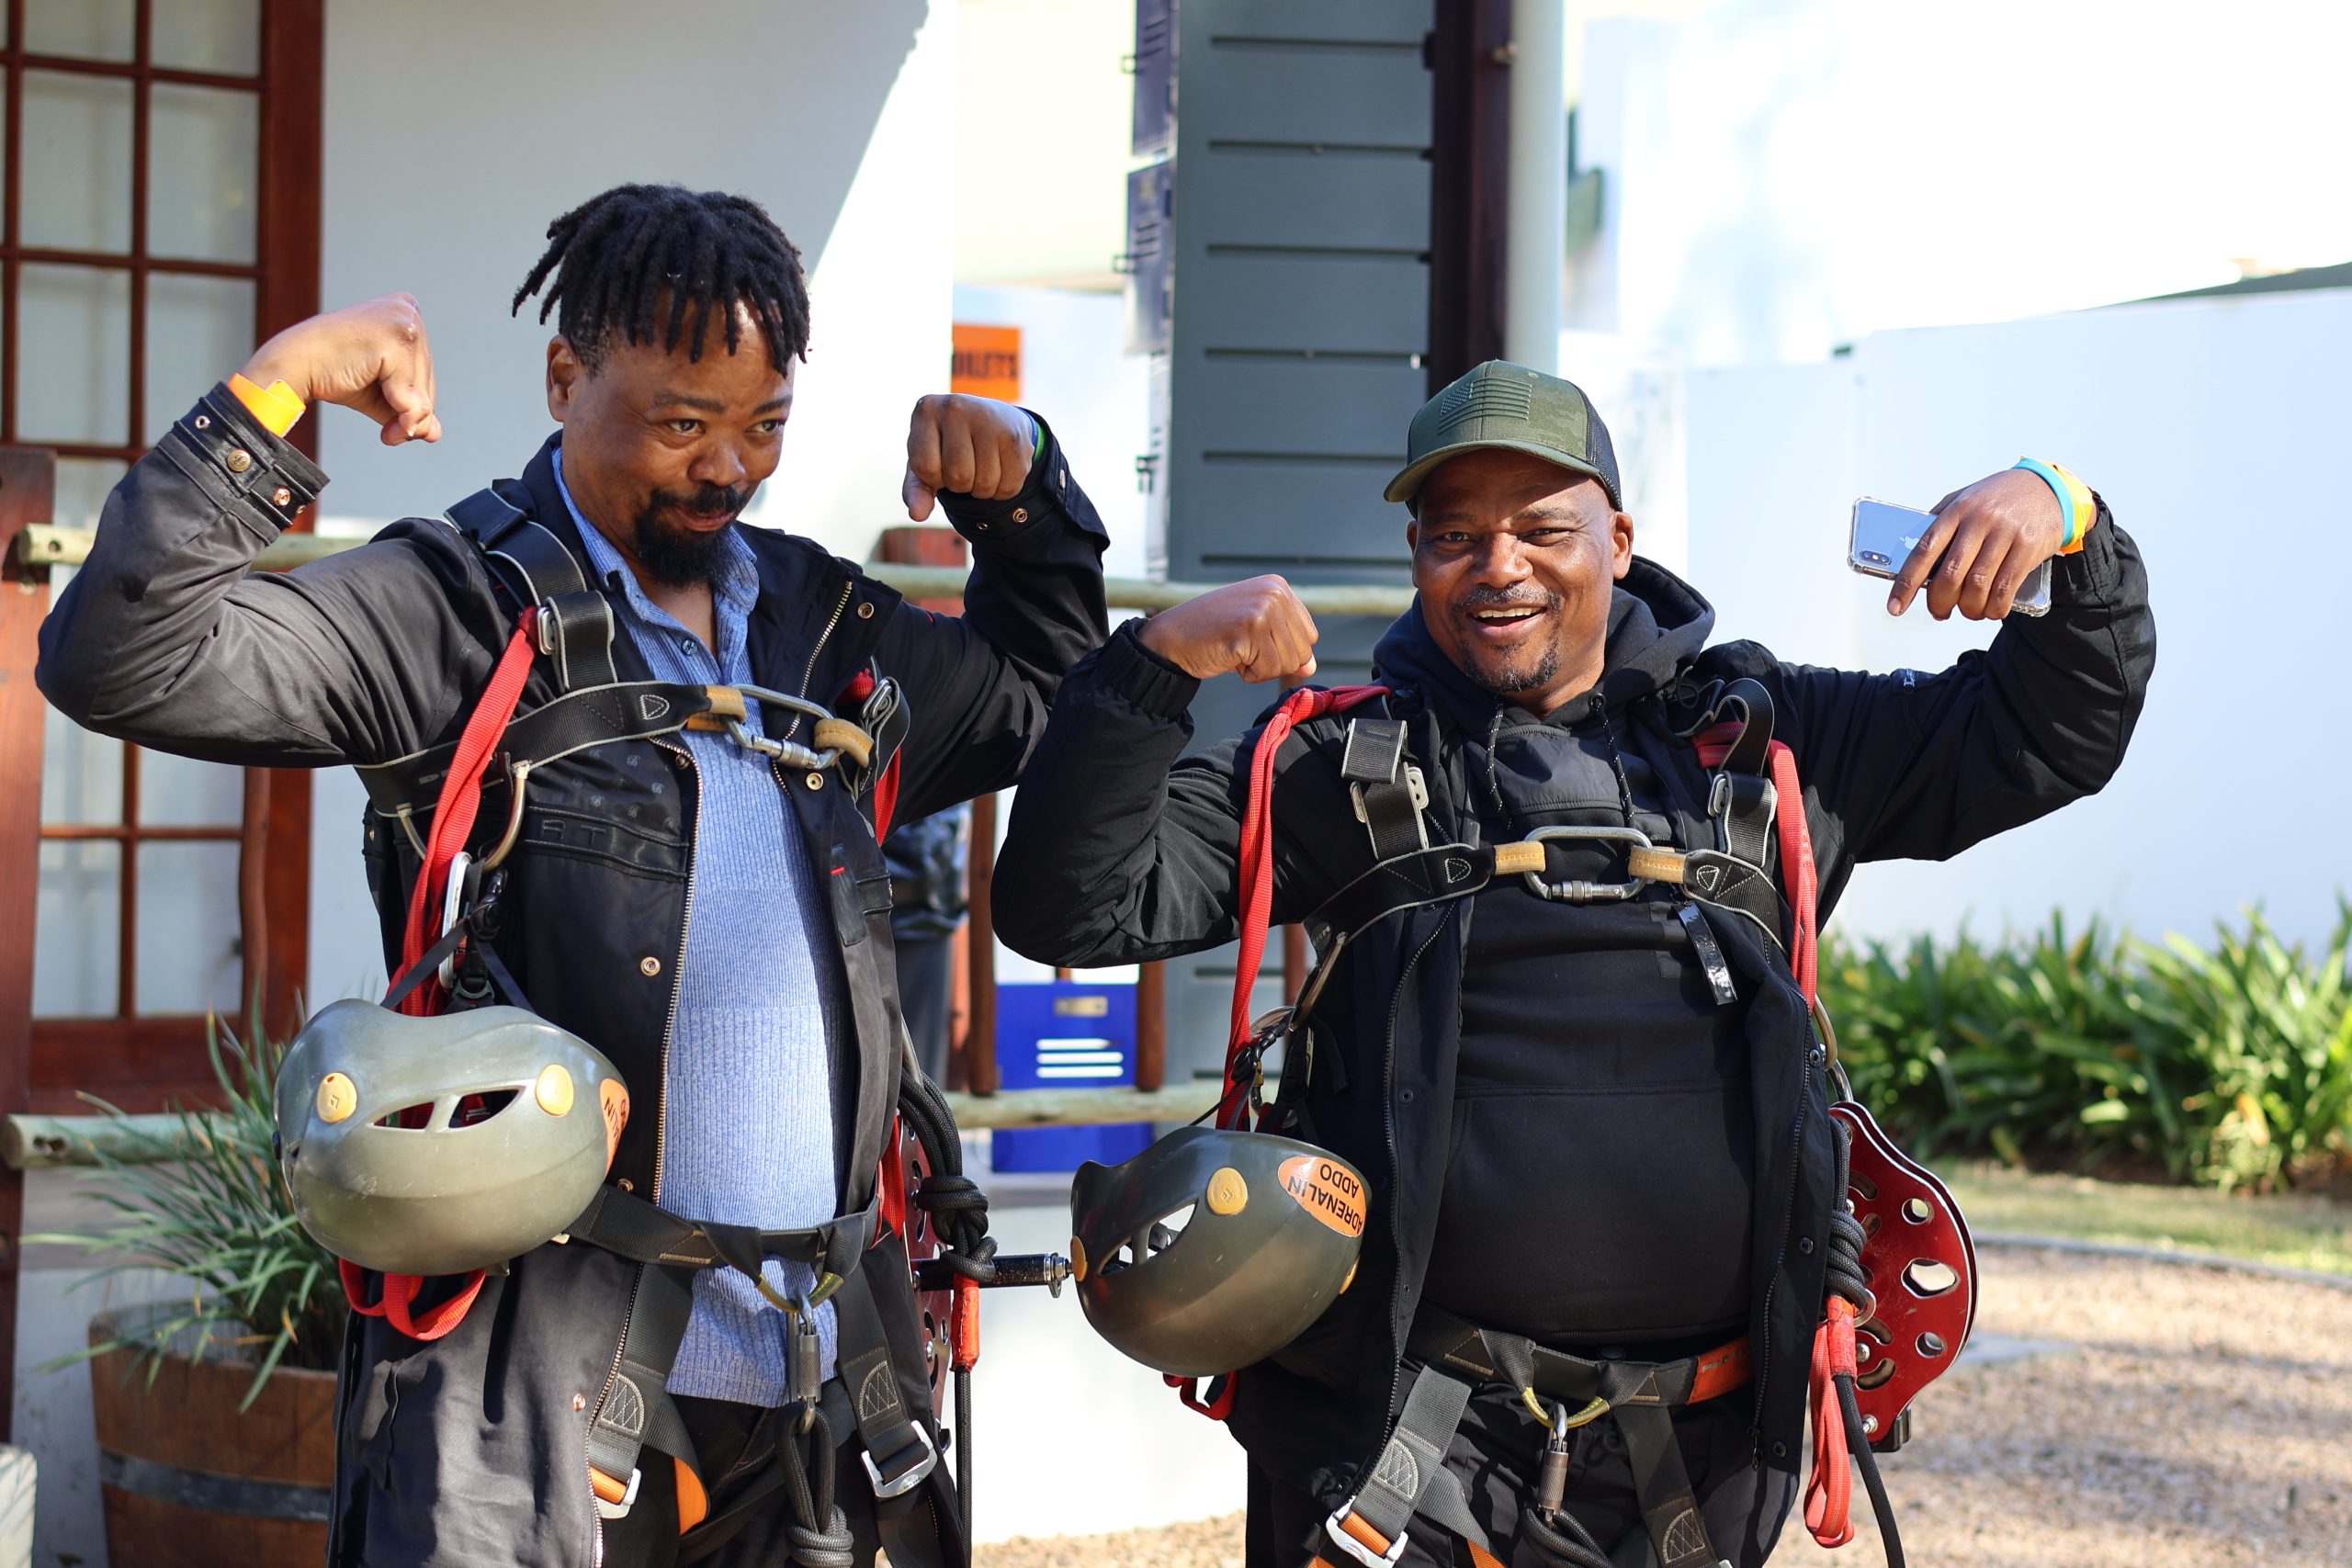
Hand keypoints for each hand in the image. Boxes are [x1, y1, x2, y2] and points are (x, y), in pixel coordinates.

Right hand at [240, 293, 438, 445]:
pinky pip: (411, 396)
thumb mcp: (381, 392)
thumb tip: (434, 433)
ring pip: (423, 393)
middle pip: (428, 382)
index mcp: (406, 312)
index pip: (426, 372)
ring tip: (376, 410)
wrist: (293, 365)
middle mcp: (407, 309)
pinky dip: (398, 414)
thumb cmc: (332, 371)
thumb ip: (410, 408)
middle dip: (407, 411)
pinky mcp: (394, 341)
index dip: (409, 399)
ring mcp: (402, 321)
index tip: (387, 403)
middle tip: (387, 424)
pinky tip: (378, 411)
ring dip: (403, 417)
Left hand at [902, 394, 1032, 520]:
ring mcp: (989, 419)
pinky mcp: (1016, 436)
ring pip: (985, 484)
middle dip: (960, 484)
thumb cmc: (949, 445)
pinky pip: (1008, 486)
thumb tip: (917, 515)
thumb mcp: (926, 462)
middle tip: (965, 465)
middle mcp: (957, 406)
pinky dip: (1003, 490)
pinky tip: (1000, 469)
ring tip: (982, 466)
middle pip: (958, 476)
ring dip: (982, 489)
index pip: (925, 468)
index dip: (934, 477)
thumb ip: (916, 489)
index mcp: (926, 410)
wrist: (991, 421)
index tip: (941, 461)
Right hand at [1138, 576, 1318, 683]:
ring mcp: (1262, 608)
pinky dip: (1248, 674)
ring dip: (1260, 668)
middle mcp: (1274, 592)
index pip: (1309, 635)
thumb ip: (1286, 644)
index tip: (1254, 640)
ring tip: (1235, 650)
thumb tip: (1310, 667)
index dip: (1284, 650)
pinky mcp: (1249, 629)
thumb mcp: (1256, 634)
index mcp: (1278, 586)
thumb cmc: (1211, 635)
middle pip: (1302, 651)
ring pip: (1287, 664)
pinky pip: (1266, 671)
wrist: (1171, 639)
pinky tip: (1229, 655)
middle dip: (1274, 661)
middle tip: (1242, 646)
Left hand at [1887, 468, 2067, 619]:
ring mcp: (2006, 533)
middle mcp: (1979, 520)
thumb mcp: (1964, 500)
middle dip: (1940, 602)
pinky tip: (1991, 611)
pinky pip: (2006, 588)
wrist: (2048, 488)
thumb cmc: (1997, 499)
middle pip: (1950, 574)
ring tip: (1969, 612)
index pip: (1924, 551)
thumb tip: (1914, 563)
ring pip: (1978, 585)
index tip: (1895, 607)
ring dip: (1969, 609)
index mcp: (1956, 510)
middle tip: (1940, 612)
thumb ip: (1940, 525)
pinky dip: (1995, 608)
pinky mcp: (2028, 547)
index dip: (1906, 583)